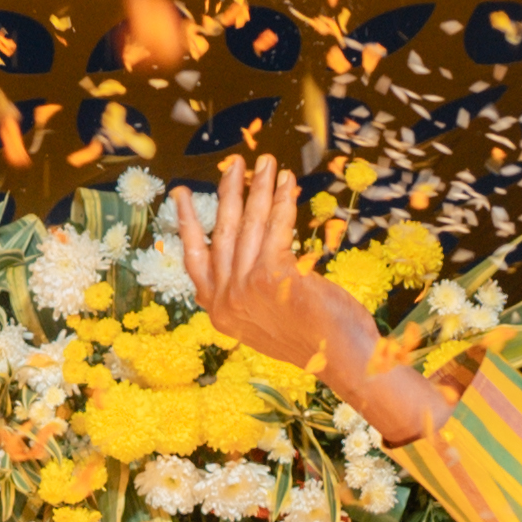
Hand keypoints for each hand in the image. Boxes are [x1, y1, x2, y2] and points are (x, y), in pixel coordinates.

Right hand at [176, 155, 367, 380]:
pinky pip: (275, 228)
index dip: (187, 224)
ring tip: (266, 163)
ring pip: (248, 226)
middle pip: (222, 234)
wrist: (340, 358)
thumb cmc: (312, 339)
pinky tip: (287, 183)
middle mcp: (226, 301)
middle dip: (228, 193)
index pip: (195, 260)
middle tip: (235, 164)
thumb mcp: (265, 321)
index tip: (180, 194)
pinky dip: (282, 201)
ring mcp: (246, 289)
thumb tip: (246, 256)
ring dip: (258, 188)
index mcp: (219, 312)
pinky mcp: (271, 277)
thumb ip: (246, 295)